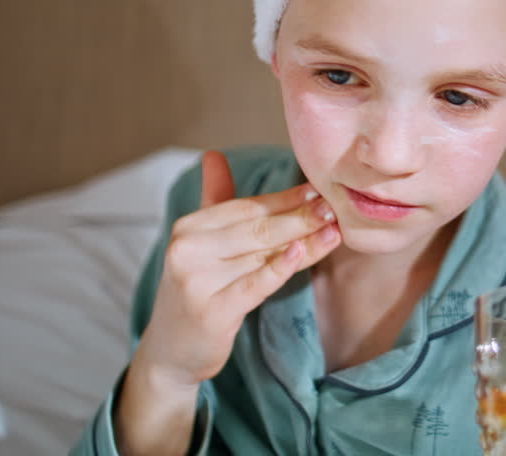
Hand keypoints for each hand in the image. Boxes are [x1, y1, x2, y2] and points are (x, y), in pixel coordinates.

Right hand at [115, 150, 339, 453]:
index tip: (318, 190)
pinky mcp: (212, 311)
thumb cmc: (196, 290)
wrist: (171, 351)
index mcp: (189, 227)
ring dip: (304, 241)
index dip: (285, 199)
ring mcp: (198, 281)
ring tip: (334, 230)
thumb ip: (213, 200)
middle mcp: (188, 249)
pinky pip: (255, 284)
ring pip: (263, 254)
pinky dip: (280, 268)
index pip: (247, 207)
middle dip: (301, 216)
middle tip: (334, 207)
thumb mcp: (200, 244)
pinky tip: (303, 252)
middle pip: (258, 228)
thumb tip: (214, 154)